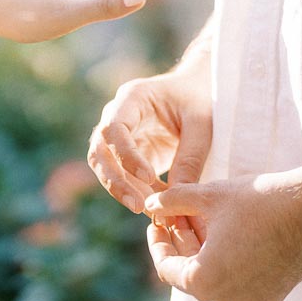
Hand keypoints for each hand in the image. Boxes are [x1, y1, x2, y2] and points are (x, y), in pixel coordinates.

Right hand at [88, 40, 212, 213]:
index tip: (149, 177)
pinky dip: (136, 192)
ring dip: (122, 190)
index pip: (114, 128)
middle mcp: (118, 115)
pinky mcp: (128, 153)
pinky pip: (123, 176)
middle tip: (139, 206)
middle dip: (115, 181)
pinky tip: (156, 206)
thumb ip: (189, 159)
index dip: (125, 155)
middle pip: (100, 150)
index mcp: (133, 97)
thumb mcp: (201, 124)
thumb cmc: (199, 98)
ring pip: (104, 167)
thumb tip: (175, 200)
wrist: (198, 90)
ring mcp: (120, 135)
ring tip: (149, 210)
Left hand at [144, 163, 301, 300]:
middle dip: (183, 241)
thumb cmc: (260, 202)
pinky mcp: (271, 299)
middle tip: (180, 213)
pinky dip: (230, 262)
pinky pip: (240, 283)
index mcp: (204, 282)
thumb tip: (151, 205)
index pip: (167, 268)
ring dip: (206, 251)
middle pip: (191, 273)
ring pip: (216, 278)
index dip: (159, 241)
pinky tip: (232, 234)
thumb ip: (173, 201)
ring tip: (206, 218)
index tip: (157, 222)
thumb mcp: (210, 195)